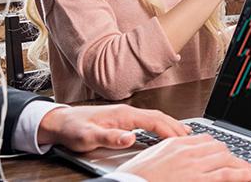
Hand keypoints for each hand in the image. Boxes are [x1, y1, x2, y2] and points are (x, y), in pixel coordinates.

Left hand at [36, 104, 188, 151]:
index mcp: (123, 114)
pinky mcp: (122, 119)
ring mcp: (126, 114)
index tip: (182, 140)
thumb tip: (130, 137)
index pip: (154, 120)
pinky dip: (161, 125)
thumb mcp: (88, 137)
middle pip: (159, 116)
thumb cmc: (72, 128)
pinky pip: (148, 121)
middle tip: (192, 138)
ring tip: (185, 134)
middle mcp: (127, 111)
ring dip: (171, 124)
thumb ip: (109, 137)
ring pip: (155, 117)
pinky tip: (163, 132)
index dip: (170, 130)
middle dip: (176, 126)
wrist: (59, 122)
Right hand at [117, 134, 250, 181]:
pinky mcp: (197, 180)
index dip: (219, 149)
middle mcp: (187, 151)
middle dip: (232, 156)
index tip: (225, 155)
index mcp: (175, 143)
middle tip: (241, 164)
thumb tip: (180, 161)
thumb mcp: (152, 160)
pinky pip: (226, 174)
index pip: (205, 140)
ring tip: (250, 170)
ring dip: (241, 164)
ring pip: (226, 159)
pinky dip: (242, 174)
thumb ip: (169, 155)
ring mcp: (193, 165)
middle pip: (219, 147)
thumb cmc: (135, 178)